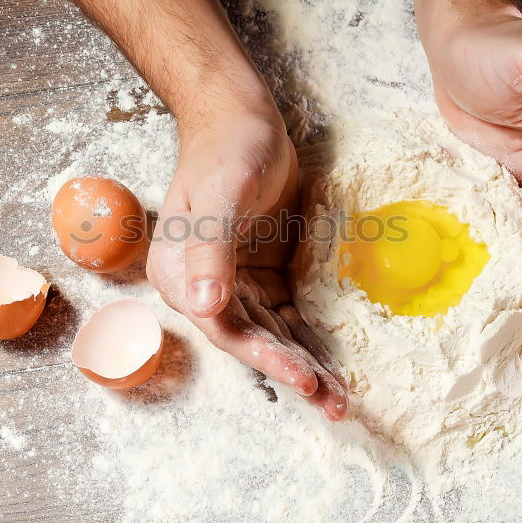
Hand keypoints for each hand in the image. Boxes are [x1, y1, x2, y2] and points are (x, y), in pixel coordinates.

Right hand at [146, 114, 347, 419]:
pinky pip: (290, 314)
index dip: (265, 357)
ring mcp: (237, 283)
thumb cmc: (226, 149)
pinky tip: (337, 360)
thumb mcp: (221, 194)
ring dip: (306, 364)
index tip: (303, 378)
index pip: (224, 328)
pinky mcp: (265, 275)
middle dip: (294, 372)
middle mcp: (205, 286)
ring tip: (341, 398)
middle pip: (252, 340)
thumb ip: (210, 249)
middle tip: (335, 403)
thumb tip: (201, 307)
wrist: (241, 119)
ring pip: (274, 334)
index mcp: (180, 273)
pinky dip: (312, 337)